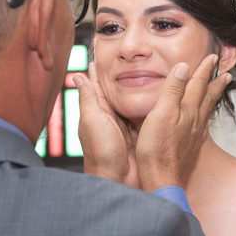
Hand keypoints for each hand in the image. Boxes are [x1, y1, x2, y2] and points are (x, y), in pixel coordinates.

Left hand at [75, 63, 139, 186]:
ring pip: (132, 103)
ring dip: (138, 89)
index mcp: (97, 112)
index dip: (99, 72)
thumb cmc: (102, 153)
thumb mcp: (93, 120)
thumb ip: (88, 99)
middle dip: (122, 77)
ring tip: (147, 71)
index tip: (101, 55)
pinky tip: (157, 95)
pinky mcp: (139, 135)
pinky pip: (145, 115)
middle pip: (117, 93)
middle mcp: (110, 118)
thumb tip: (78, 76)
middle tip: (129, 59)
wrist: (118, 180)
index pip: (97, 86)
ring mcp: (125, 127)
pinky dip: (150, 105)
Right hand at [135, 55, 229, 191]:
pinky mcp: (190, 145)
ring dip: (213, 95)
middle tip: (226, 71)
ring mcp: (194, 134)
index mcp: (187, 109)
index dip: (204, 69)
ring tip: (220, 87)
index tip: (212, 57)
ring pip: (207, 108)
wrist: (162, 179)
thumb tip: (183, 68)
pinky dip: (206, 114)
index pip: (198, 84)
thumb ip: (172, 90)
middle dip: (215, 81)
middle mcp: (194, 120)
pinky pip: (203, 123)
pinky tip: (206, 117)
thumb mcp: (160, 113)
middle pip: (208, 95)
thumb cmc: (157, 149)